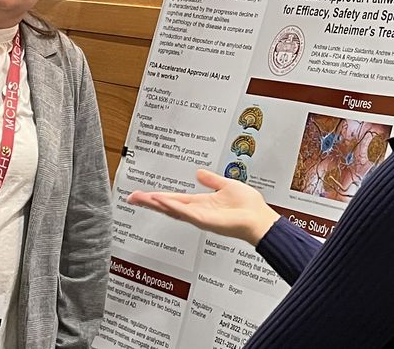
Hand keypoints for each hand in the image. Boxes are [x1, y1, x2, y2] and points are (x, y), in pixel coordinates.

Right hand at [127, 169, 280, 246]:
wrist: (261, 219)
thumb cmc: (249, 207)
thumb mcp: (226, 186)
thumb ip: (211, 180)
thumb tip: (199, 173)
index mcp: (201, 204)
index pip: (174, 199)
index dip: (158, 196)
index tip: (143, 193)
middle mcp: (198, 212)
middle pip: (168, 205)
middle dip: (150, 202)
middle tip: (132, 197)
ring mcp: (201, 218)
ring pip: (174, 210)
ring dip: (158, 203)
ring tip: (143, 198)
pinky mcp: (206, 221)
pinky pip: (187, 213)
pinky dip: (174, 207)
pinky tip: (163, 202)